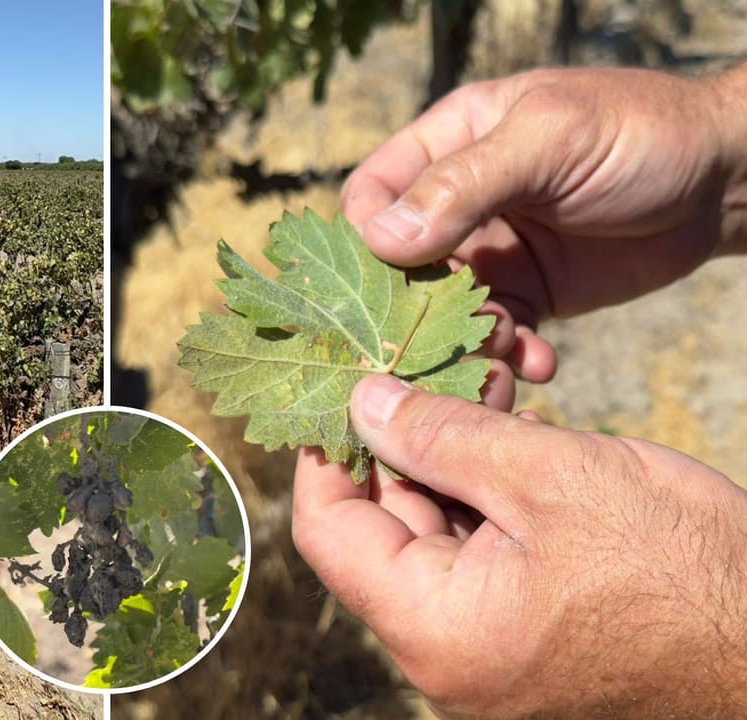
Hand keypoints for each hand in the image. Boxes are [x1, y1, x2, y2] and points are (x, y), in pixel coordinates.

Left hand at [293, 374, 746, 718]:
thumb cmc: (685, 570)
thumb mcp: (553, 477)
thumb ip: (443, 435)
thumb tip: (361, 401)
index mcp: (433, 629)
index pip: (328, 531)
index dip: (325, 451)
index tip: (340, 385)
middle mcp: (443, 654)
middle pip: (380, 529)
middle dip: (397, 443)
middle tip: (424, 365)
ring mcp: (486, 653)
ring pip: (432, 537)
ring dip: (447, 461)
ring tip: (482, 385)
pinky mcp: (526, 638)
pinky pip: (477, 558)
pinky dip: (485, 498)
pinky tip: (511, 436)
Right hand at [341, 66, 746, 384]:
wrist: (727, 179)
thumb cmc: (641, 132)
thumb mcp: (550, 140)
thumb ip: (464, 184)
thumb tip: (378, 239)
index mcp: (447, 143)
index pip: (371, 194)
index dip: (361, 242)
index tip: (379, 287)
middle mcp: (456, 202)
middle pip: (396, 266)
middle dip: (409, 314)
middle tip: (430, 354)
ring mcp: (490, 251)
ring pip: (442, 312)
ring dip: (462, 346)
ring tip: (499, 367)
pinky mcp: (528, 293)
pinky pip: (495, 336)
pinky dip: (508, 359)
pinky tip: (540, 365)